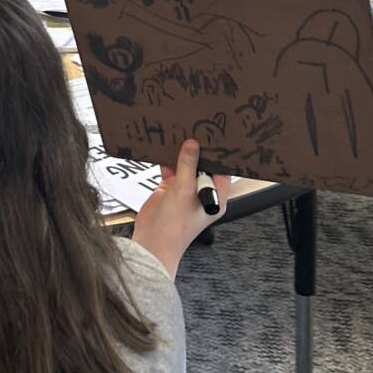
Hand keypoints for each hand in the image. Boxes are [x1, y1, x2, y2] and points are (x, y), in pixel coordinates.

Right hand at [130, 139, 232, 278]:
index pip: (221, 170)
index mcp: (216, 197)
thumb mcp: (184, 191)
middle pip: (202, 166)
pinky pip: (170, 169)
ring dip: (180, 154)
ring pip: (185, 166)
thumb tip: (193, 145)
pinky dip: (166, 160)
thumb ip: (188, 165)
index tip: (212, 138)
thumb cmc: (174, 227)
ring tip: (178, 135)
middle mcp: (202, 193)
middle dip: (197, 151)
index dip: (217, 155)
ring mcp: (185, 191)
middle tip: (194, 130)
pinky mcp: (169, 189)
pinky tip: (164, 148)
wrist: (151, 241)